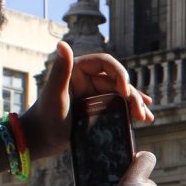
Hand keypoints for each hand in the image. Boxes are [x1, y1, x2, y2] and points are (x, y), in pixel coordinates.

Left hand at [20, 41, 152, 159]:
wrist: (38, 141)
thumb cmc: (43, 117)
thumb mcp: (55, 95)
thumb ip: (61, 70)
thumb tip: (62, 44)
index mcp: (77, 69)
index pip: (106, 63)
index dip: (120, 74)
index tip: (125, 91)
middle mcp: (87, 79)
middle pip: (118, 81)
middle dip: (132, 95)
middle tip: (140, 112)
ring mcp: (93, 94)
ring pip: (121, 94)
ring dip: (136, 104)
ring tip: (146, 117)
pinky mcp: (97, 108)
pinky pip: (118, 105)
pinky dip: (131, 110)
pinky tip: (143, 117)